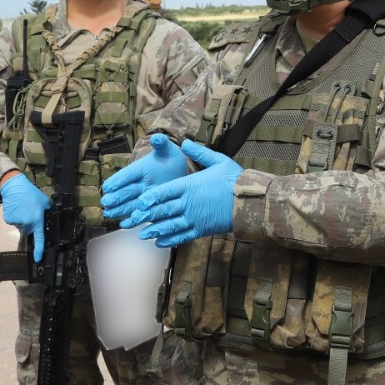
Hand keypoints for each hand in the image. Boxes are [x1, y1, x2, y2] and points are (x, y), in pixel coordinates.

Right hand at [0, 173, 50, 262]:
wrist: (14, 186)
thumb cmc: (30, 193)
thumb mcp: (44, 202)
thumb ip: (46, 211)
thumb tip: (46, 217)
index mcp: (37, 220)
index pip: (39, 238)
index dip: (39, 250)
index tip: (38, 258)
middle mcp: (27, 223)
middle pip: (29, 230)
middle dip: (30, 225)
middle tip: (29, 212)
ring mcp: (17, 222)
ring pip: (21, 226)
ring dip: (22, 220)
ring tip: (22, 208)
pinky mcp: (9, 219)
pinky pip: (13, 221)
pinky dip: (15, 217)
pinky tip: (16, 208)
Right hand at [100, 133, 189, 219]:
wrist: (179, 174)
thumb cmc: (171, 160)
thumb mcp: (168, 151)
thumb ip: (162, 144)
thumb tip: (157, 138)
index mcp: (140, 168)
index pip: (127, 174)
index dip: (118, 180)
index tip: (108, 186)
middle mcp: (139, 183)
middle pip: (126, 191)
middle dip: (116, 197)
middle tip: (106, 202)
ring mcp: (143, 197)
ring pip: (129, 204)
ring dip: (119, 209)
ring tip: (109, 214)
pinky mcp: (149, 208)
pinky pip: (139, 214)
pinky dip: (132, 220)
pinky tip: (124, 224)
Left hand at [121, 139, 240, 248]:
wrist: (250, 202)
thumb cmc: (235, 180)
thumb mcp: (218, 161)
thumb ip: (199, 153)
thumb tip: (185, 142)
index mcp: (190, 185)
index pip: (164, 192)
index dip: (150, 197)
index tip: (139, 201)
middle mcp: (189, 203)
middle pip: (163, 210)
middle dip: (147, 215)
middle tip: (133, 219)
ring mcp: (194, 218)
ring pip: (169, 225)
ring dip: (154, 230)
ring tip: (142, 233)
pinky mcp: (201, 230)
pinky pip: (182, 236)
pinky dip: (170, 240)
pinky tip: (159, 242)